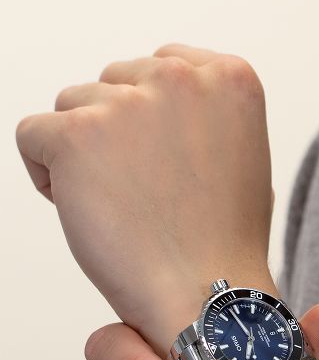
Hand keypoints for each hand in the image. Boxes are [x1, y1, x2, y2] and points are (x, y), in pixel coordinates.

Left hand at [15, 43, 276, 356]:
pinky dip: (49, 176)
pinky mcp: (76, 134)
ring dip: (86, 156)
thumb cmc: (224, 239)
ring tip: (126, 208)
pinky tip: (92, 213)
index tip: (174, 165)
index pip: (164, 66)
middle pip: (116, 83)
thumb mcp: (243, 155)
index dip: (159, 120)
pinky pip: (33, 136)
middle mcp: (180, 78)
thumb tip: (159, 105)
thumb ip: (206, 115)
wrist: (208, 294)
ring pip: (74, 107)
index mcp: (230, 78)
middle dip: (121, 134)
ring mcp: (128, 103)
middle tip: (151, 194)